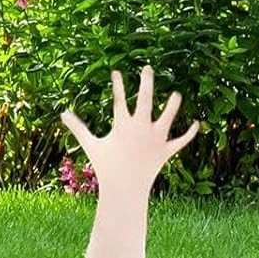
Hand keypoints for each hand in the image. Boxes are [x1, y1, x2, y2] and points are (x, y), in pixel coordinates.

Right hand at [61, 67, 198, 190]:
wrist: (124, 189)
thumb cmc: (106, 166)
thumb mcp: (91, 145)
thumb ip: (78, 128)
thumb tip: (62, 114)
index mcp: (123, 126)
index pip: (119, 100)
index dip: (117, 85)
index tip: (116, 70)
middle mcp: (140, 129)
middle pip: (146, 101)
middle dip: (146, 83)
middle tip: (148, 68)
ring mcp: (155, 139)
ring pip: (168, 118)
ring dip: (173, 106)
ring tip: (177, 94)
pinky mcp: (166, 151)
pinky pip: (181, 141)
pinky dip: (189, 133)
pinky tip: (197, 123)